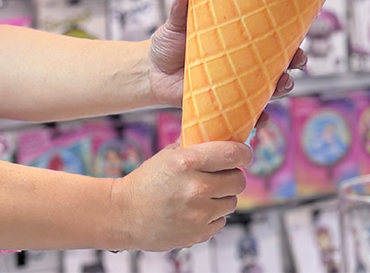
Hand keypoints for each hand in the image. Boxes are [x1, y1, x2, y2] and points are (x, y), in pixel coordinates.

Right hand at [112, 141, 250, 250]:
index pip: (232, 154)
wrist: (124, 214)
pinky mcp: (196, 235)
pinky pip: (221, 222)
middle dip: (233, 175)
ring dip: (223, 197)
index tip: (245, 153)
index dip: (244, 153)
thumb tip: (223, 135)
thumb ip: (196, 147)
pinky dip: (213, 216)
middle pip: (238, 180)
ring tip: (206, 193)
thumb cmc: (147, 180)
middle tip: (223, 174)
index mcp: (187, 162)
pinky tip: (198, 210)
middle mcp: (195, 188)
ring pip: (232, 202)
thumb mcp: (169, 155)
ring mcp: (197, 214)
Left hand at [148, 0, 307, 107]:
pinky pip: (246, 116)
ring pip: (268, 91)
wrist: (152, 72)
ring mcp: (236, 87)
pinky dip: (256, 119)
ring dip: (281, 90)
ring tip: (282, 87)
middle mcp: (243, 65)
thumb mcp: (175, 24)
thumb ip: (180, 11)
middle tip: (296, 63)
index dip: (290, 41)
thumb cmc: (168, 42)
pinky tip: (261, 120)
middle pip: (278, 66)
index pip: (271, 40)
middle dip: (292, 66)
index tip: (299, 40)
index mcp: (239, 41)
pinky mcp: (224, 107)